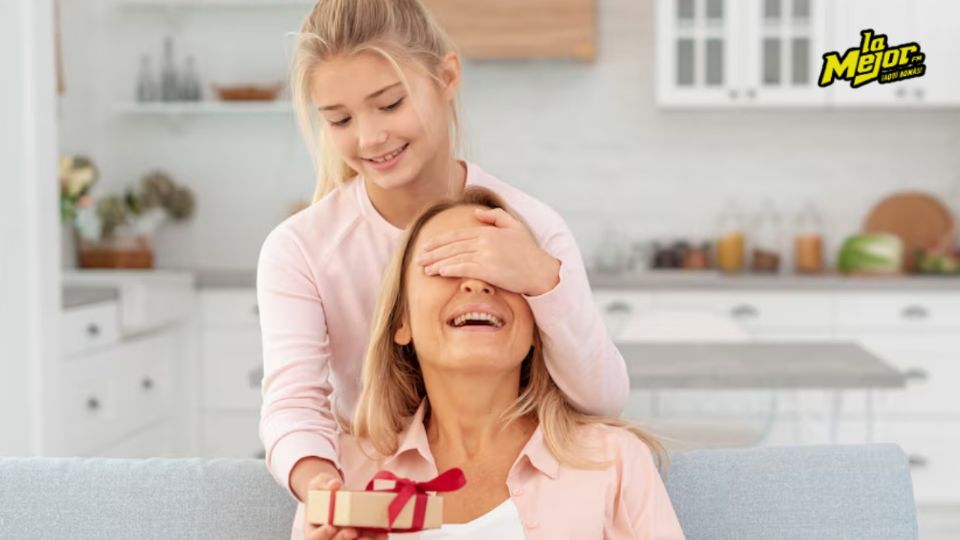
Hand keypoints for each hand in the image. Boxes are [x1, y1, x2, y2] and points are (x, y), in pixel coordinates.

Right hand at [305, 476, 388, 539]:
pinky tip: (383, 534)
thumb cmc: (323, 490)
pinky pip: (364, 539)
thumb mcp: (320, 483)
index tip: (331, 526)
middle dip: (343, 538)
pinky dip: (374, 538)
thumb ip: (325, 484)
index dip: (322, 534)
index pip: (314, 537)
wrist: (334, 494)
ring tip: (375, 536)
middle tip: (353, 532)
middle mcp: (329, 538)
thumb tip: (335, 485)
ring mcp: (343, 538)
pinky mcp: (358, 537)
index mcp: (313, 529)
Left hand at [415, 207, 560, 295]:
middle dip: (432, 253)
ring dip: (437, 263)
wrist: (542, 271)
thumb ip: (496, 217)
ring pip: (454, 257)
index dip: (439, 241)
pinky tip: (439, 272)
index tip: (426, 246)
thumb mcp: (515, 227)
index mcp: (488, 231)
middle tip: (417, 259)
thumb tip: (475, 214)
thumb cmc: (529, 252)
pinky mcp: (488, 269)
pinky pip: (464, 268)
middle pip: (452, 246)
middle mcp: (485, 241)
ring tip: (423, 268)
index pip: (457, 235)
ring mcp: (486, 255)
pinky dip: (449, 269)